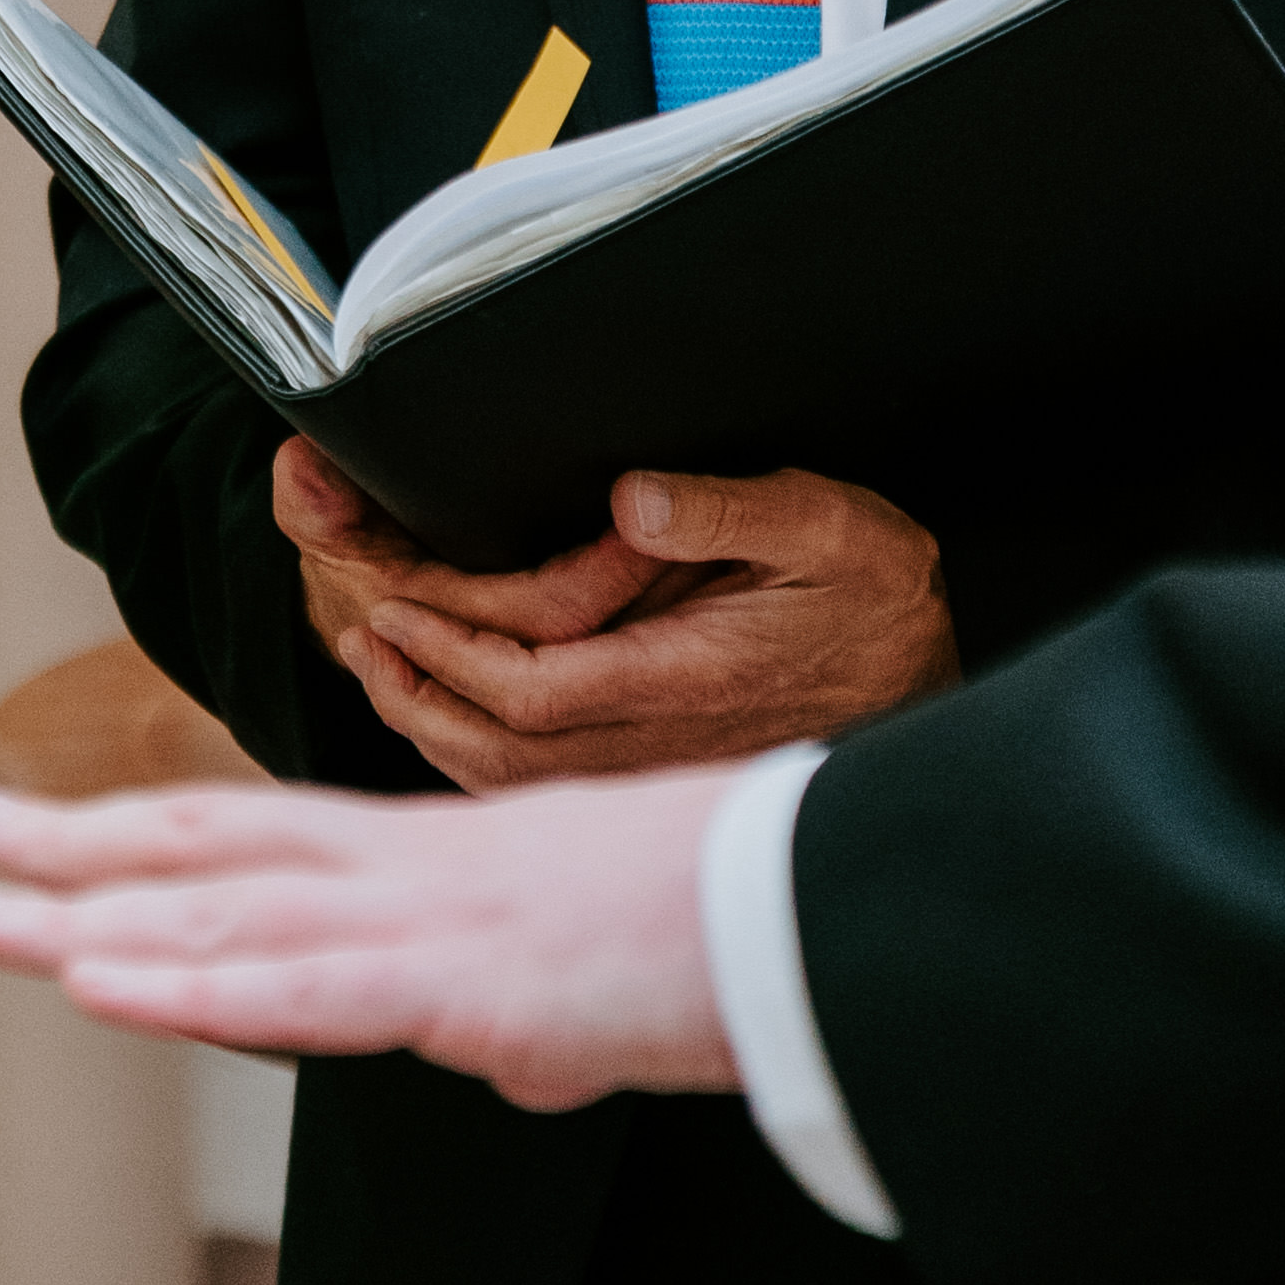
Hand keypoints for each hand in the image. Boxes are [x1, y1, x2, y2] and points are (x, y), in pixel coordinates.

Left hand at [0, 758, 741, 1107]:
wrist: (830, 915)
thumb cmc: (733, 936)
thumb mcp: (596, 982)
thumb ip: (532, 1019)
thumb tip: (516, 1058)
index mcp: (433, 865)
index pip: (249, 835)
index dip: (132, 828)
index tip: (29, 822)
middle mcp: (407, 874)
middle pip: (200, 853)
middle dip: (59, 850)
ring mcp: (429, 922)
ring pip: (217, 911)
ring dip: (77, 914)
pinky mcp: (468, 985)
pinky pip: (303, 989)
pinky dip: (193, 985)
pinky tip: (99, 979)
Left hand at [277, 437, 955, 789]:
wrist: (928, 696)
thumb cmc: (878, 605)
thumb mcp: (829, 528)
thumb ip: (728, 511)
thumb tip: (632, 498)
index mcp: (686, 677)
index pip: (536, 683)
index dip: (453, 646)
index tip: (394, 598)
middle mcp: (654, 741)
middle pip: (496, 739)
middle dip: (412, 679)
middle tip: (356, 623)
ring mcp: (647, 773)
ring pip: (507, 775)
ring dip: (426, 718)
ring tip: (375, 661)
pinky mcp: (648, 783)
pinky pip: (536, 786)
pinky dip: (469, 753)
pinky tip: (439, 712)